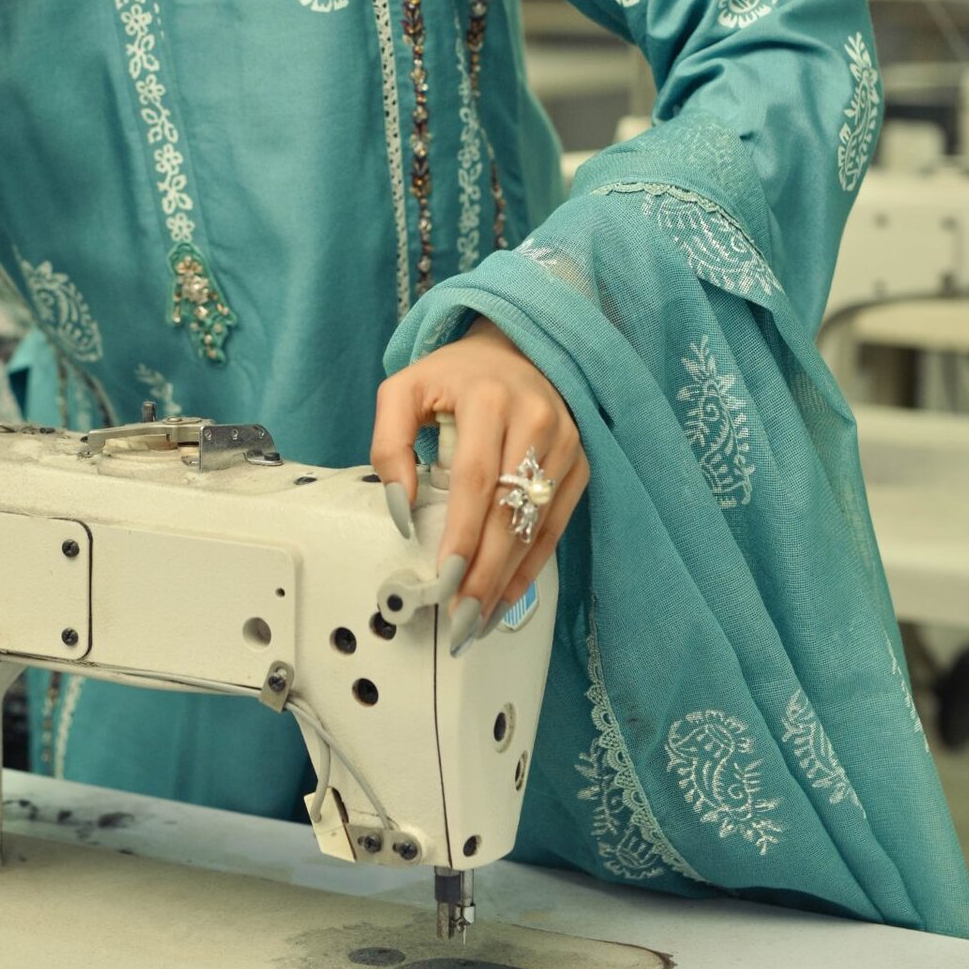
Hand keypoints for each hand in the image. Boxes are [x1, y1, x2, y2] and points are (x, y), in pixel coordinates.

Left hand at [370, 315, 589, 646]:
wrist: (513, 348)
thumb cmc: (453, 376)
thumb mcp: (404, 391)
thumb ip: (389, 445)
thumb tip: (401, 511)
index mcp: (489, 398)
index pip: (476, 478)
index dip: (463, 534)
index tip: (444, 579)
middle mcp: (536, 419)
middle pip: (510, 510)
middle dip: (485, 572)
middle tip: (460, 618)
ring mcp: (565, 442)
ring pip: (536, 524)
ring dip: (507, 578)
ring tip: (477, 620)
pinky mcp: (579, 462)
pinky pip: (556, 524)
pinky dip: (531, 565)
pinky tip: (506, 596)